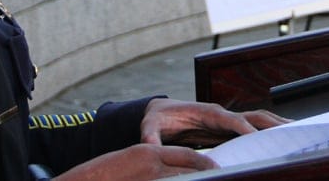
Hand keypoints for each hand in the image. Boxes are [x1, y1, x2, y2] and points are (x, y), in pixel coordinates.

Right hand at [53, 143, 216, 179]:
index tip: (217, 169)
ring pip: (183, 180)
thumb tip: (174, 173)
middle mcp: (152, 164)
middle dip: (208, 174)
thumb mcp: (130, 162)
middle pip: (190, 168)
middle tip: (224, 178)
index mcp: (149, 152)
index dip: (204, 163)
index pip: (186, 155)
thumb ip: (153, 164)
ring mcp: (151, 179)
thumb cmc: (104, 175)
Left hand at [140, 98, 290, 147]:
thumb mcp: (150, 127)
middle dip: (271, 125)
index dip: (244, 128)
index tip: (258, 139)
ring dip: (277, 126)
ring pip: (258, 120)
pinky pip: (255, 127)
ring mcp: (227, 120)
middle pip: (252, 116)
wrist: (160, 112)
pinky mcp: (229, 127)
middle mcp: (221, 114)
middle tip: (291, 135)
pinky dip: (272, 130)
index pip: (230, 120)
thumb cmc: (157, 119)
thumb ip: (151, 136)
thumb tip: (148, 146)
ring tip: (298, 134)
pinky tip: (285, 137)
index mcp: (206, 113)